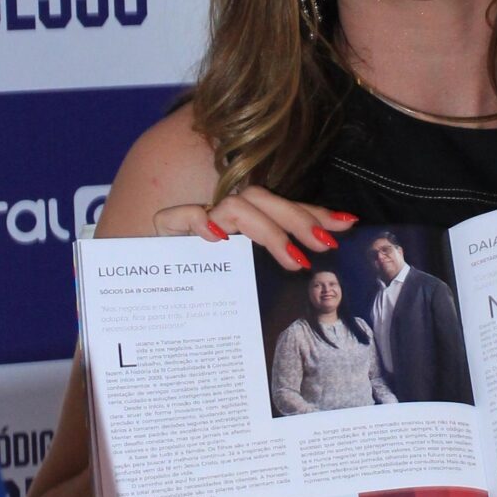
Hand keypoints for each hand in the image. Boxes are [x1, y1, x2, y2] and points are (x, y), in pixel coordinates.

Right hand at [151, 186, 357, 272]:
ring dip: (268, 230)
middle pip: (263, 200)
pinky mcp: (167, 227)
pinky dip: (201, 223)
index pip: (282, 207)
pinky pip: (183, 217)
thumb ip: (280, 261)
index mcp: (244, 222)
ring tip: (292, 259)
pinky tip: (218, 240)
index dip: (314, 213)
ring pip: (236, 206)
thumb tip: (325, 254)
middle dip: (298, 219)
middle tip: (322, 245)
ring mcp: (196, 218)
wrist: (148, 296)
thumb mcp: (248, 279)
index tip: (348, 224)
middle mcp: (223, 214)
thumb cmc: (203, 288)